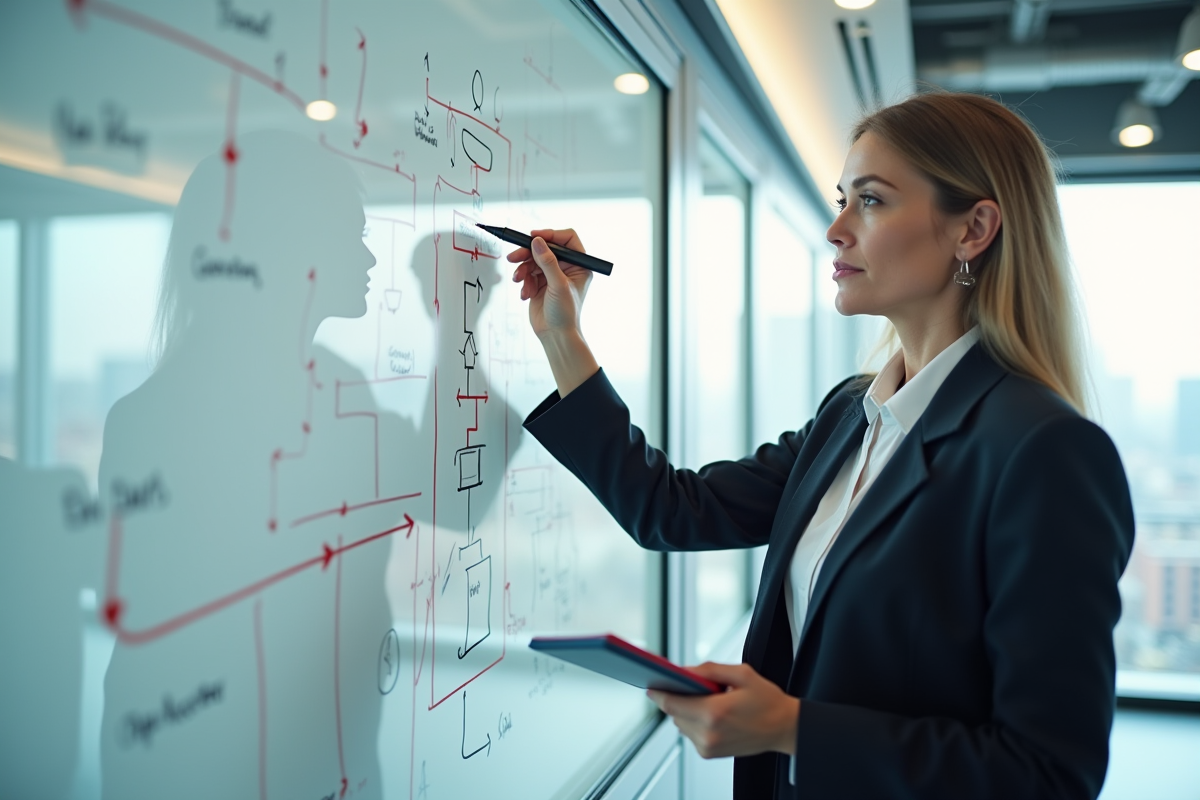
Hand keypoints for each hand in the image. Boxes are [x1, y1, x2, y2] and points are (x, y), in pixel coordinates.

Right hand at [508, 228, 591, 339]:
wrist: (555, 335)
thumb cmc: (565, 314)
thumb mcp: (558, 285)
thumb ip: (548, 262)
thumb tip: (537, 242)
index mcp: (579, 265)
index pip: (567, 239)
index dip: (550, 235)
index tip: (534, 237)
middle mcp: (566, 267)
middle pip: (545, 248)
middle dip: (528, 253)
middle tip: (514, 257)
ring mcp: (552, 275)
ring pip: (533, 260)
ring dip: (523, 269)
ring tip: (519, 280)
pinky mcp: (540, 283)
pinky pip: (527, 273)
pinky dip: (523, 281)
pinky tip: (526, 294)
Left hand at [647, 663, 799, 758]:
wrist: (784, 728)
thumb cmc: (767, 701)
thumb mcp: (741, 674)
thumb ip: (709, 670)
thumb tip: (686, 670)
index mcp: (714, 713)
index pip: (672, 704)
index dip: (659, 694)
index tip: (650, 686)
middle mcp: (708, 734)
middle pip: (674, 714)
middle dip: (677, 698)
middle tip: (688, 686)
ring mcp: (708, 746)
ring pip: (680, 724)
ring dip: (686, 710)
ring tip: (709, 701)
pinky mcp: (710, 753)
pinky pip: (690, 733)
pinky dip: (695, 722)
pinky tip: (713, 714)